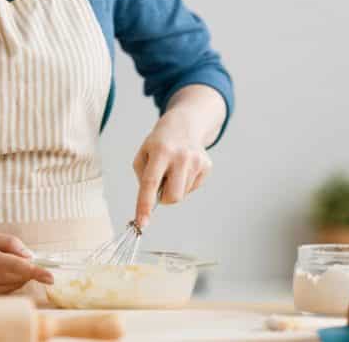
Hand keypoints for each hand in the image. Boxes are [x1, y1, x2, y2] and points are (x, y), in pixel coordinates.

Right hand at [0, 231, 53, 293]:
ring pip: (13, 287)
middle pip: (18, 278)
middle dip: (27, 270)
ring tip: (1, 266)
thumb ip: (10, 242)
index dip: (36, 271)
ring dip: (17, 278)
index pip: (17, 266)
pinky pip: (4, 294)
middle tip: (21, 261)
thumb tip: (29, 255)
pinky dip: (8, 285)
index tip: (50, 276)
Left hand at [132, 107, 213, 228]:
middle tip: (161, 183)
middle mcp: (181, 156)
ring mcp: (197, 161)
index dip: (145, 205)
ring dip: (174, 188)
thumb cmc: (159, 143)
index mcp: (160, 151)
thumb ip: (144, 178)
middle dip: (164, 198)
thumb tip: (154, 201)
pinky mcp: (207, 165)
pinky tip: (183, 168)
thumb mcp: (143, 153)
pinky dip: (185, 183)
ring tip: (173, 170)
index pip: (150, 183)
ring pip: (182, 194)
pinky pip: (192, 188)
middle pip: (173, 197)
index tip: (142, 223)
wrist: (184, 124)